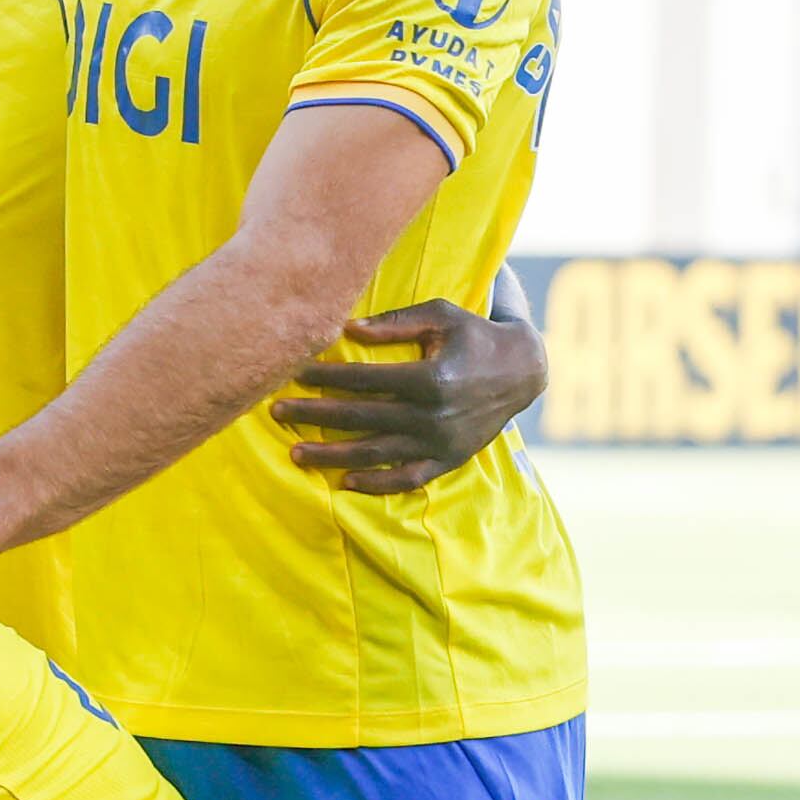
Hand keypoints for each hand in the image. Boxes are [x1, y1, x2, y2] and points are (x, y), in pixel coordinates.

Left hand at [272, 298, 548, 494]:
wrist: (524, 370)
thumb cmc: (474, 334)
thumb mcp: (441, 316)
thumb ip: (395, 321)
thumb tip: (346, 329)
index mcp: (430, 378)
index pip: (363, 379)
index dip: (324, 377)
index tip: (292, 373)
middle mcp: (433, 415)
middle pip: (359, 418)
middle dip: (313, 416)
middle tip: (275, 413)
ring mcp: (441, 442)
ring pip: (376, 454)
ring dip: (331, 456)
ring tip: (294, 453)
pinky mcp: (449, 459)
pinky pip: (408, 478)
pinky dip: (377, 483)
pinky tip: (345, 481)